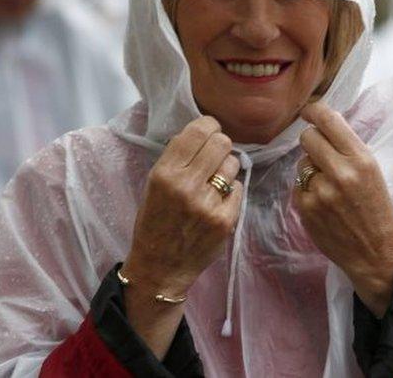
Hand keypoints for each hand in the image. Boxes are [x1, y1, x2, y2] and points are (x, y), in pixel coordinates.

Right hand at [121, 116, 241, 357]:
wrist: (159, 267)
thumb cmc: (155, 221)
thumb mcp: (154, 184)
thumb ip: (177, 158)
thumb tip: (203, 132)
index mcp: (164, 173)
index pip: (197, 132)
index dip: (209, 125)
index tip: (210, 129)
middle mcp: (186, 186)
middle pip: (221, 143)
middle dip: (220, 144)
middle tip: (215, 155)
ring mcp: (208, 204)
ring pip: (233, 164)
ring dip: (226, 169)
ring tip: (214, 182)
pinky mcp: (225, 220)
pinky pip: (238, 189)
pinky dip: (230, 192)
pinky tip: (217, 203)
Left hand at [292, 101, 392, 316]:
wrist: (376, 253)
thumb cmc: (377, 209)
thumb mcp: (373, 172)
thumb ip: (348, 149)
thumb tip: (320, 125)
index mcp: (361, 159)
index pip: (329, 120)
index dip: (314, 111)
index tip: (309, 111)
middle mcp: (340, 172)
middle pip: (308, 137)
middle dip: (312, 141)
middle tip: (321, 153)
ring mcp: (319, 191)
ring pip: (301, 163)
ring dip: (310, 169)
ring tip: (329, 187)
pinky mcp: (305, 208)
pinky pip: (297, 185)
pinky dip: (306, 191)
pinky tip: (323, 204)